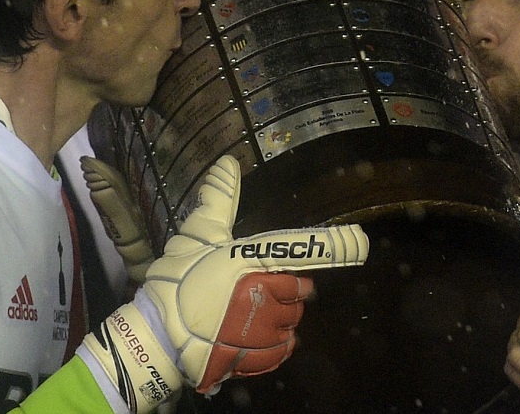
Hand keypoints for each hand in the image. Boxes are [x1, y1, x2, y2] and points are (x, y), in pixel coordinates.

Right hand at [81, 155, 368, 409]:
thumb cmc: (178, 282)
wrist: (157, 337)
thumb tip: (227, 162)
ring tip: (239, 313)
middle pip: (299, 289)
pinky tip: (246, 335)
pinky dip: (271, 343)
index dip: (335, 246)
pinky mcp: (258, 356)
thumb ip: (218, 199)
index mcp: (252, 258)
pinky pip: (283, 347)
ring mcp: (262, 327)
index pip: (301, 248)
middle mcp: (263, 292)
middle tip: (246, 288)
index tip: (361, 242)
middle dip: (282, 288)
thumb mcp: (197, 234)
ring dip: (275, 316)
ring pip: (291, 320)